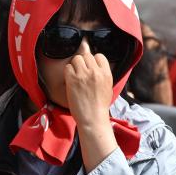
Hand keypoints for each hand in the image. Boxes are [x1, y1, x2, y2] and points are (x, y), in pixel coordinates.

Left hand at [65, 50, 117, 171]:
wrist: (93, 119)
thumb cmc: (100, 106)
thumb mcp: (108, 87)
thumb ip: (102, 73)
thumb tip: (95, 63)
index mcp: (106, 73)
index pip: (99, 56)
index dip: (93, 61)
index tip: (91, 68)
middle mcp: (95, 72)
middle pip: (86, 55)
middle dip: (83, 63)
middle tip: (82, 73)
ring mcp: (83, 75)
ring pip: (76, 59)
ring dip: (74, 66)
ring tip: (76, 77)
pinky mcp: (73, 79)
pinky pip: (68, 67)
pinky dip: (68, 72)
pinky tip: (70, 81)